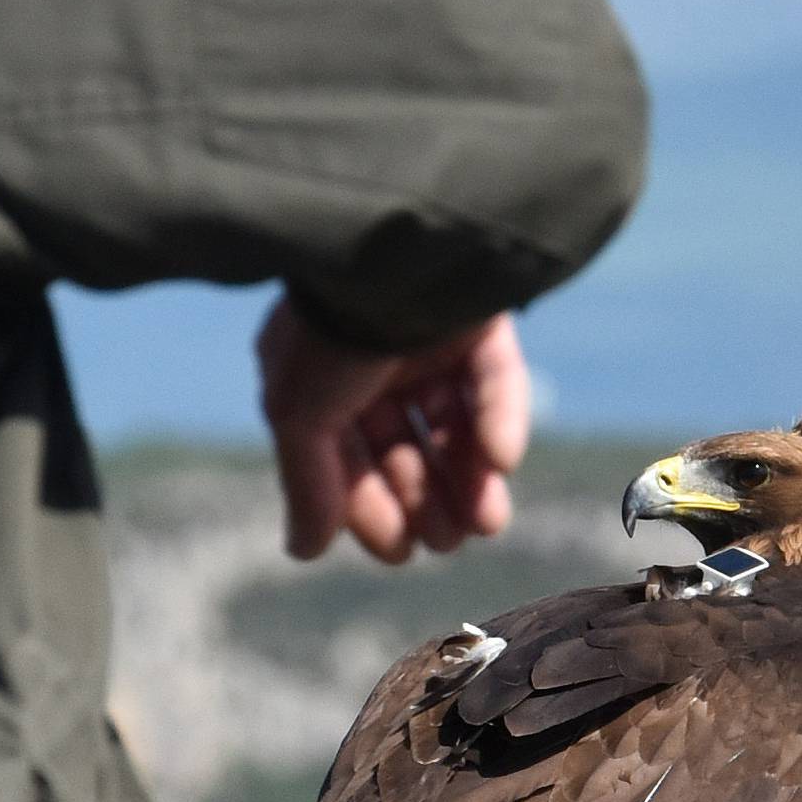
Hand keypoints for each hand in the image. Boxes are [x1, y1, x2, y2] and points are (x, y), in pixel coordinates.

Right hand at [256, 299, 531, 563]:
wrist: (393, 250)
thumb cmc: (331, 334)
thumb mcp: (301, 417)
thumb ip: (308, 486)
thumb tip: (303, 551)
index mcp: (316, 376)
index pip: (345, 455)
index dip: (369, 507)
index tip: (399, 552)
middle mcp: (369, 356)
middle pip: (402, 443)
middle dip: (425, 498)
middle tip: (448, 543)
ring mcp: (427, 334)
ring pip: (452, 420)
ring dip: (469, 476)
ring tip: (486, 524)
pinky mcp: (478, 317)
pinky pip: (492, 377)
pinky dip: (498, 420)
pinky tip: (501, 463)